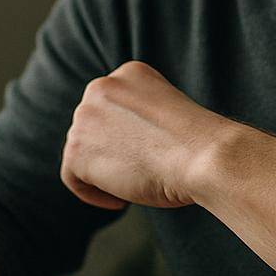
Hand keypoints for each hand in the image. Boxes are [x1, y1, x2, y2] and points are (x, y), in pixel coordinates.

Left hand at [60, 60, 232, 209]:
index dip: (126, 136)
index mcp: (129, 73)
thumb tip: (120, 144)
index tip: (145, 154)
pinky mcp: (77, 149)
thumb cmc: (198, 145)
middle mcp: (101, 87)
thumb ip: (139, 118)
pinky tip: (119, 201)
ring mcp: (84, 117)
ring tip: (136, 184)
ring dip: (105, 172)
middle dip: (112, 152)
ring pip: (83, 152)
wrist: (203, 156)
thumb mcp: (168, 114)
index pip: (112, 107)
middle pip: (93, 128)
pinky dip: (92, 194)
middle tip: (139, 172)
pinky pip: (72, 177)